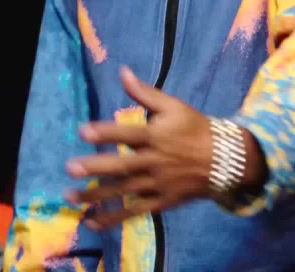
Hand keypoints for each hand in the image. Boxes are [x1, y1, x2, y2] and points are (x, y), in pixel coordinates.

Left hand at [64, 66, 212, 229]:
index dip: (106, 132)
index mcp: (156, 136)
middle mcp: (155, 161)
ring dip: (96, 195)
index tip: (83, 132)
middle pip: (123, 165)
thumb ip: (145, 92)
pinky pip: (135, 211)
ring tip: (70, 196)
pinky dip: (114, 218)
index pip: (129, 133)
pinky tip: (92, 221)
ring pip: (124, 191)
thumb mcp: (173, 106)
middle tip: (71, 168)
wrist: (225, 160)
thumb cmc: (195, 129)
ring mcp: (157, 184)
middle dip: (96, 167)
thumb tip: (122, 72)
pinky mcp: (161, 202)